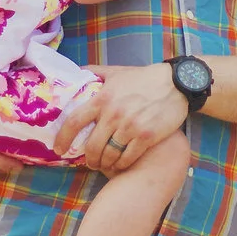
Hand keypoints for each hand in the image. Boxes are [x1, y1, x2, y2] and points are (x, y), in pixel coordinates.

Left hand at [55, 63, 188, 170]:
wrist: (177, 84)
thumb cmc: (145, 78)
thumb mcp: (118, 72)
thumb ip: (96, 72)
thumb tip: (77, 71)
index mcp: (103, 98)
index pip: (75, 121)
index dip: (63, 138)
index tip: (59, 149)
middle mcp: (114, 114)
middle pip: (92, 146)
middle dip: (89, 158)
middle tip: (90, 162)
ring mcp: (130, 127)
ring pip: (109, 155)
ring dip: (104, 163)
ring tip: (105, 164)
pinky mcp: (146, 137)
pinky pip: (127, 158)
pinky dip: (121, 164)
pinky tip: (121, 164)